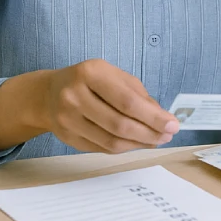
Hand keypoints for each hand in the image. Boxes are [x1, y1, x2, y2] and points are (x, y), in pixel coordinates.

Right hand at [43, 59, 179, 153]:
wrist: (48, 93)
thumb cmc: (90, 81)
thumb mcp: (114, 76)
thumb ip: (139, 95)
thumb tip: (163, 119)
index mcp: (91, 73)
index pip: (127, 101)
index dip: (153, 116)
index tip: (173, 124)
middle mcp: (75, 96)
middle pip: (119, 124)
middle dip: (149, 133)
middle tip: (168, 135)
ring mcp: (67, 119)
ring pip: (110, 141)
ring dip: (139, 143)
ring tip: (157, 140)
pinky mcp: (66, 137)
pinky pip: (101, 148)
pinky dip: (124, 147)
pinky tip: (137, 143)